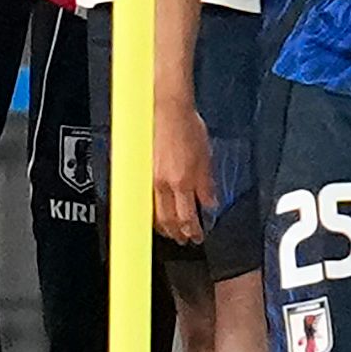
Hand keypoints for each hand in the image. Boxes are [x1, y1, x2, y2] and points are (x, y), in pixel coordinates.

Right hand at [154, 93, 215, 245]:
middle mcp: (163, 183)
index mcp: (182, 181)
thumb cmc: (187, 127)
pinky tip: (156, 215)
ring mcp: (149, 179)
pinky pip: (145, 200)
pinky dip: (151, 212)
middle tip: (185, 240)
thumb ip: (207, 183)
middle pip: (169, 220)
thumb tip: (210, 203)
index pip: (188, 217)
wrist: (166, 110)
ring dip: (163, 227)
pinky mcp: (140, 173)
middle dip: (178, 234)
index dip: (193, 231)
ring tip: (172, 233)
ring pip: (154, 213)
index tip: (198, 237)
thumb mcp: (206, 156)